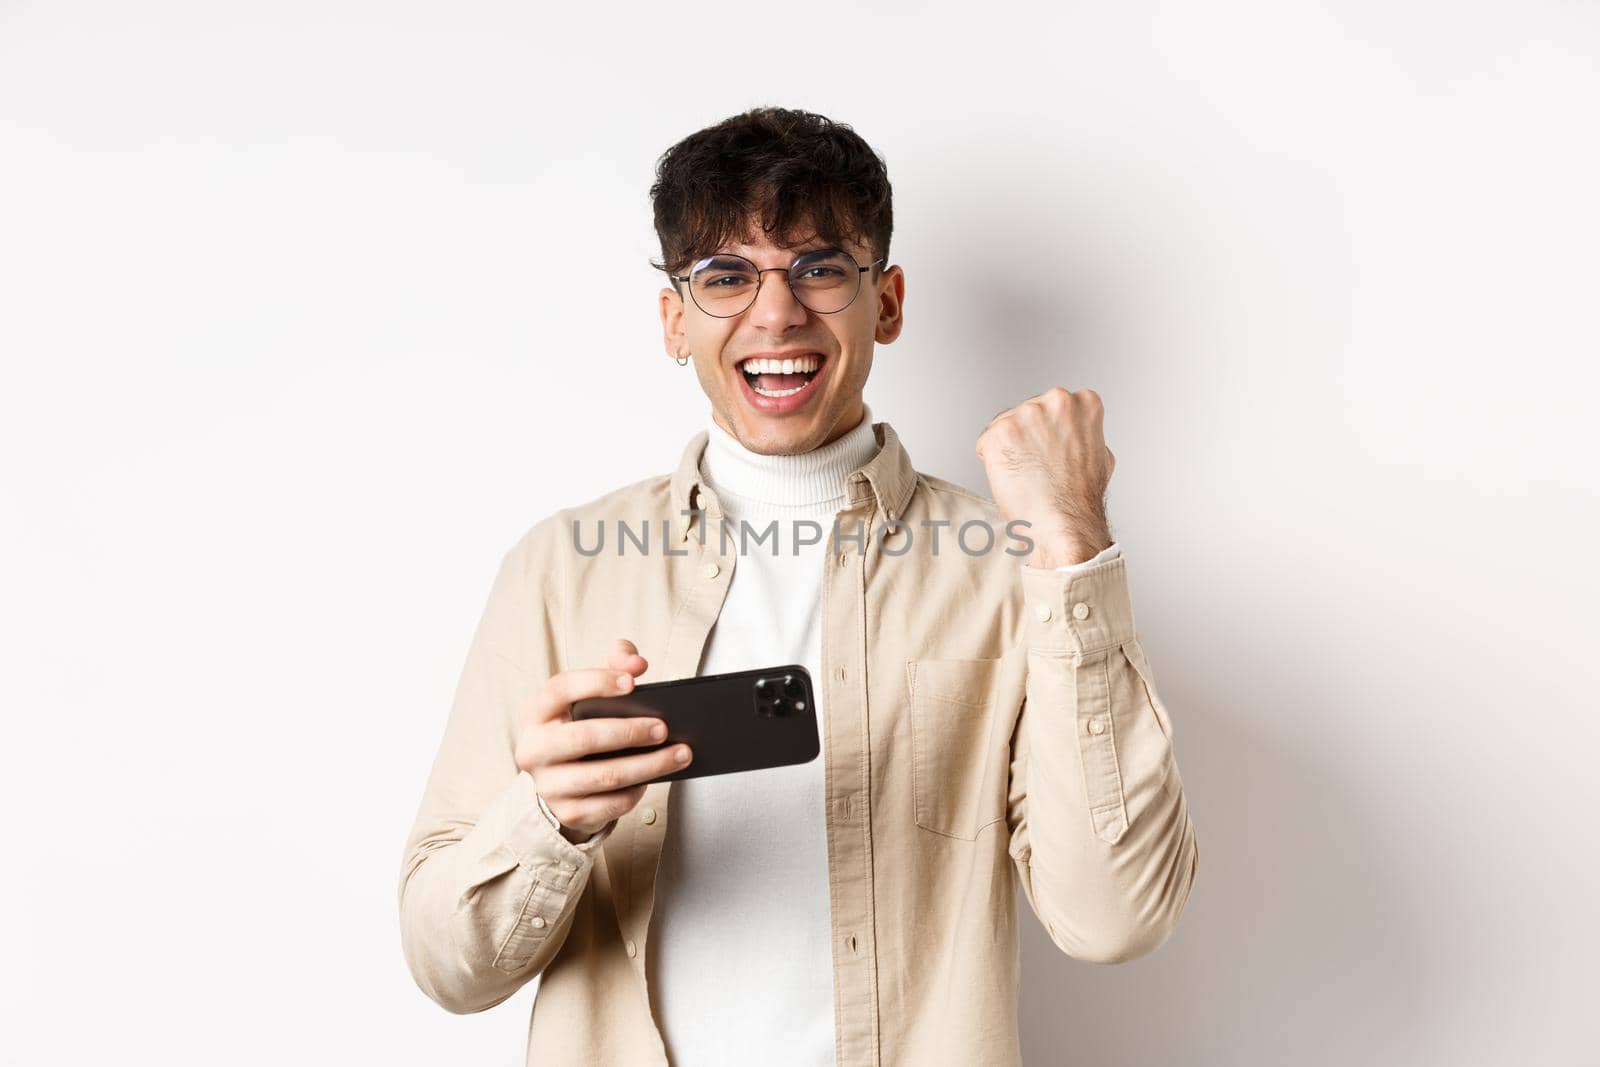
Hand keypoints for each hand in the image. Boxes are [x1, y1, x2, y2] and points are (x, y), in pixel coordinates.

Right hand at [514, 637, 692, 842]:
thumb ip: (614, 665)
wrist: (560, 779)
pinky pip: (611, 804)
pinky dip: (638, 791)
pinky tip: (658, 777)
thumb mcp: (590, 692)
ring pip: (604, 777)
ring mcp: (548, 785)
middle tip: (664, 727)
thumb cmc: (581, 723)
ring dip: (648, 765)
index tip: (633, 683)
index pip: (560, 689)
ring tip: (680, 753)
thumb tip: (637, 663)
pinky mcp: (568, 813)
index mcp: (536, 712)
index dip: (596, 683)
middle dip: (628, 732)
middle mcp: (534, 749)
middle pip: (583, 738)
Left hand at [975, 386, 1115, 567]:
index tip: (1050, 451)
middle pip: (1026, 412)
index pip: (1051, 407)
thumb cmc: (1081, 499)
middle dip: (1026, 438)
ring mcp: (1027, 415)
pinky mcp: (1000, 432)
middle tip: (1037, 467)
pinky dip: (992, 462)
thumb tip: (1076, 435)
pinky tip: (1012, 477)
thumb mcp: (1100, 454)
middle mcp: (1056, 401)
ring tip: (1026, 475)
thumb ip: (1085, 434)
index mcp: (1084, 402)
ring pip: (1004, 426)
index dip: (1046, 433)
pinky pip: (985, 444)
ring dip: (1008, 449)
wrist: (1066, 524)